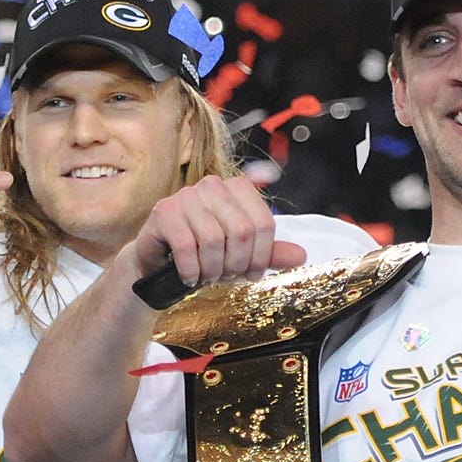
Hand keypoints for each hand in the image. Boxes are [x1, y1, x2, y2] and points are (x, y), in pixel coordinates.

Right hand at [127, 175, 306, 290]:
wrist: (160, 262)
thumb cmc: (204, 254)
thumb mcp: (241, 254)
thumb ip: (270, 253)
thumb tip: (301, 256)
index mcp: (238, 188)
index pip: (265, 224)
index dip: (261, 257)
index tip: (250, 274)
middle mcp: (213, 185)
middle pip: (242, 232)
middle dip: (236, 264)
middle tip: (224, 277)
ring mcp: (187, 195)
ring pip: (214, 240)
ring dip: (212, 269)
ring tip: (206, 276)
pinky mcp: (165, 210)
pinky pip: (186, 246)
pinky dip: (191, 270)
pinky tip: (189, 276)